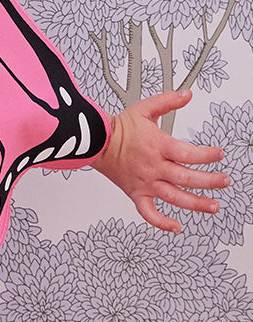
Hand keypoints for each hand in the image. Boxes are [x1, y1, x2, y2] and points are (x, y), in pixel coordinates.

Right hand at [90, 90, 228, 232]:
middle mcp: (153, 167)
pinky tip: (175, 226)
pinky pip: (147, 212)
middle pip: (186, 178)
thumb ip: (167, 101)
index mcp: (157, 146)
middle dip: (209, 181)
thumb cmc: (119, 128)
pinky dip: (160, 222)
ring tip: (213, 206)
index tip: (219, 154)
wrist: (96, 142)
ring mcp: (145, 183)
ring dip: (195, 204)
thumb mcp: (144, 109)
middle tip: (224, 181)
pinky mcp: (135, 193)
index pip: (188, 154)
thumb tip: (187, 95)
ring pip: (173, 197)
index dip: (207, 155)